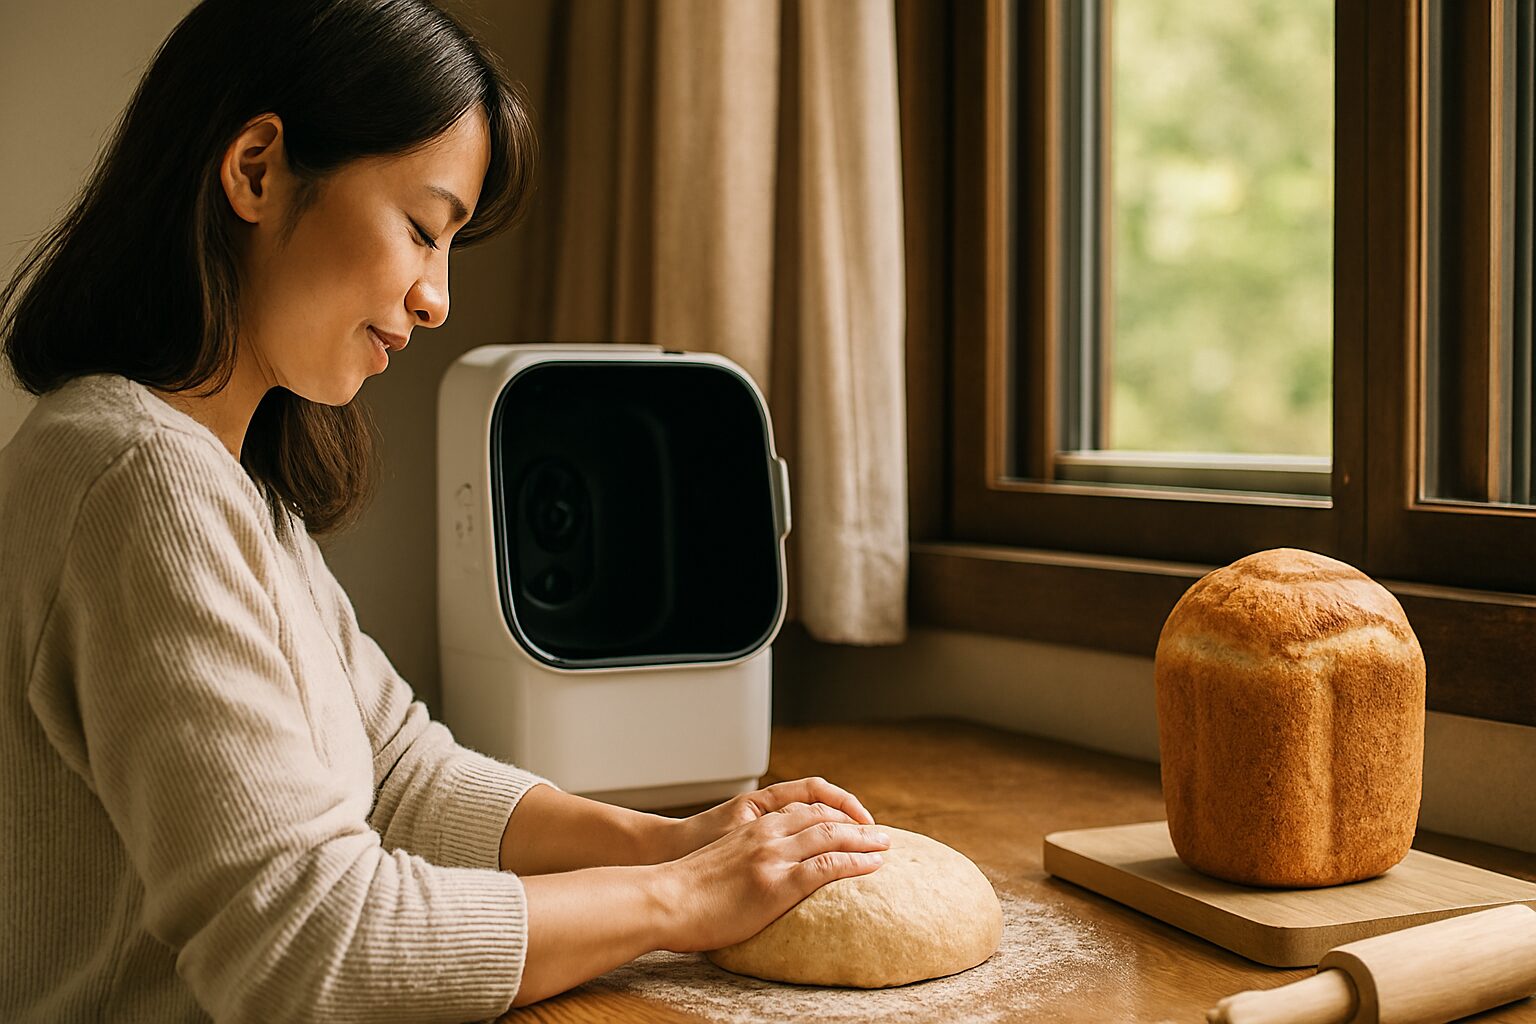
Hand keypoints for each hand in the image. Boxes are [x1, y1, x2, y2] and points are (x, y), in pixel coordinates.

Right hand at [653, 800, 890, 952]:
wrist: (664, 898)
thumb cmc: (685, 888)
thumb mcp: (721, 856)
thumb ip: (746, 855)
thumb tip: (758, 874)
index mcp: (753, 823)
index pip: (804, 805)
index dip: (834, 811)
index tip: (854, 823)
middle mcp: (766, 832)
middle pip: (824, 816)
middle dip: (857, 822)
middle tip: (880, 832)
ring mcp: (773, 856)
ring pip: (832, 836)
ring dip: (865, 840)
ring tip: (886, 846)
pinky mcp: (777, 883)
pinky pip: (827, 867)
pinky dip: (855, 863)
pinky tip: (872, 865)